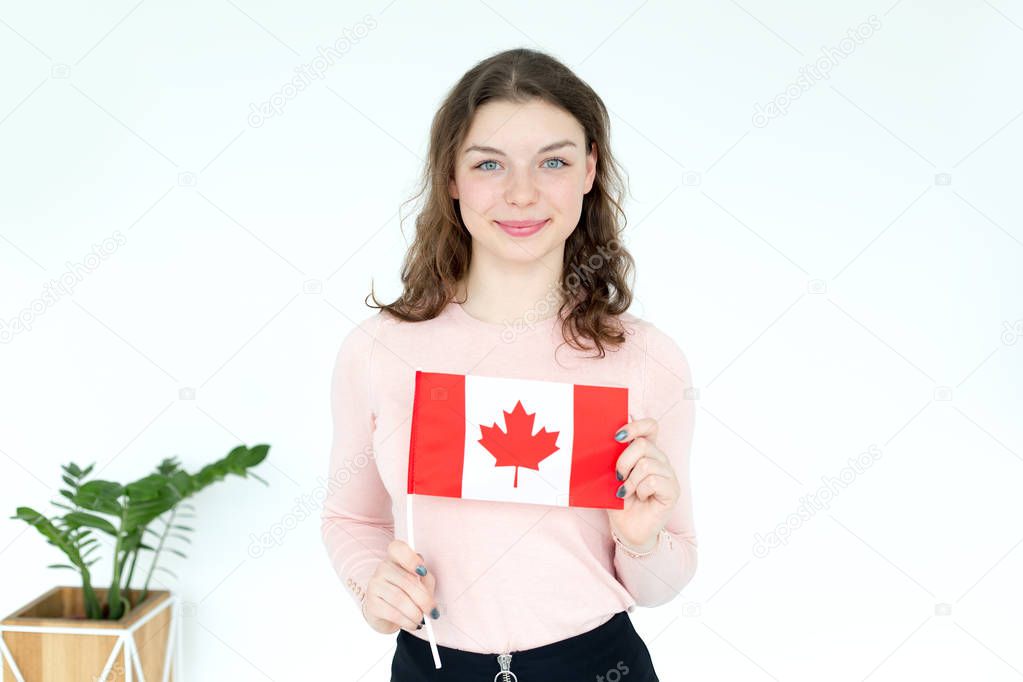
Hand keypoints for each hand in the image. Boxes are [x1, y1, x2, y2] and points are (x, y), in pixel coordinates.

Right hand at [362, 539, 438, 634]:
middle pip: (407, 580)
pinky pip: (392, 613)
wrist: (386, 612)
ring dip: (416, 613)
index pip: (397, 548)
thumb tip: (425, 583)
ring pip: (400, 598)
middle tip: (433, 612)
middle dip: (424, 600)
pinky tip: (413, 624)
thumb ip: (425, 579)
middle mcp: (383, 567)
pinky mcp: (371, 604)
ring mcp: (374, 584)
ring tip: (422, 620)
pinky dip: (407, 621)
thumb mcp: (421, 582)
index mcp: (396, 557)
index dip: (411, 558)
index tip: (423, 572)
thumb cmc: (408, 593)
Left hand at [607, 416, 680, 552]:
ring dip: (630, 480)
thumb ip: (611, 458)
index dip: (635, 426)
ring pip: (647, 464)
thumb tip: (598, 440)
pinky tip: (638, 497)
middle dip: (623, 461)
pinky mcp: (672, 490)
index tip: (616, 437)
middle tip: (618, 476)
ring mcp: (668, 474)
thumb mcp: (610, 476)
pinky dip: (640, 490)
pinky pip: (653, 481)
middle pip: (643, 444)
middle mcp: (660, 460)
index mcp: (646, 451)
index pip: (650, 426)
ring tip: (626, 491)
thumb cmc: (618, 501)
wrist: (627, 529)